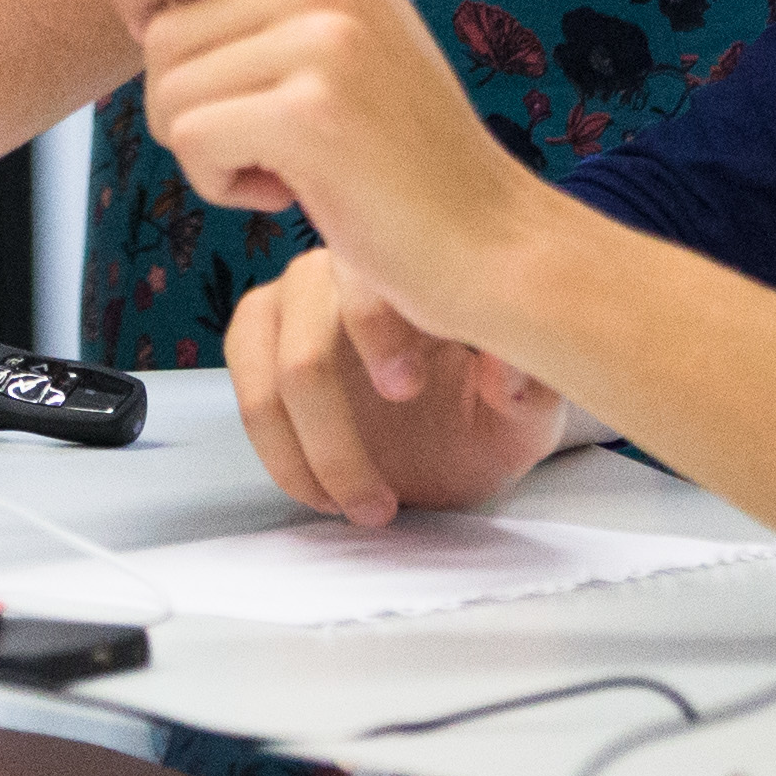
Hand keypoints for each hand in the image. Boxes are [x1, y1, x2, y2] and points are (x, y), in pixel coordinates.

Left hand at [110, 0, 543, 323]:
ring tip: (283, 166)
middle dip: (185, 103)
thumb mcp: (325, 41)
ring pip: (167, 91)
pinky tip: (287, 194)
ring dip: (204, 150)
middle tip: (258, 139)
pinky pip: (191, 141)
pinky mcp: (311, 112)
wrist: (488, 238)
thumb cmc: (397, 151)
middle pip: (161, 31)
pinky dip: (219, 184)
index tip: (184, 58)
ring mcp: (325, 40)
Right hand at [224, 248, 569, 527]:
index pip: (372, 279)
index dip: (378, 334)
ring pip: (266, 369)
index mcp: (414, 268)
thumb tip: (503, 370)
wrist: (461, 438)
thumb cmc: (494, 411)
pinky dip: (281, 455)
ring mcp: (293, 298)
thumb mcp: (529, 411)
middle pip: (308, 342)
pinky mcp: (261, 336)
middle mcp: (343, 268)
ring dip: (304, 455)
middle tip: (377, 498)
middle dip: (334, 435)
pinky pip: (247, 392)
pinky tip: (324, 493)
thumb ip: (526, 389)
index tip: (405, 394)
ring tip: (357, 507)